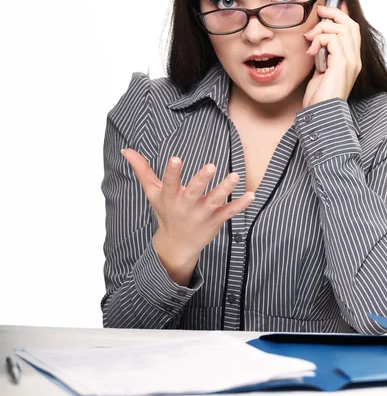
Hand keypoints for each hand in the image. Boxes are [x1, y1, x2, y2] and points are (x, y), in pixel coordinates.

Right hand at [121, 149, 254, 282]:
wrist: (177, 245)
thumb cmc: (165, 212)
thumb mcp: (152, 193)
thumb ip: (142, 170)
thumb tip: (126, 150)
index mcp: (170, 198)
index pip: (169, 183)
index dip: (172, 172)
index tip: (175, 158)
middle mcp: (186, 206)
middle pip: (194, 192)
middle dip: (201, 180)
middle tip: (211, 166)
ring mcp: (202, 214)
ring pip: (215, 201)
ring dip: (225, 189)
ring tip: (235, 176)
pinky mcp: (216, 220)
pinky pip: (229, 212)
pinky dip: (240, 205)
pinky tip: (251, 195)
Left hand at [302, 1, 361, 107]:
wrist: (321, 114)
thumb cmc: (319, 97)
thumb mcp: (320, 70)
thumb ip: (323, 55)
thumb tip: (316, 39)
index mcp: (351, 60)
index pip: (353, 29)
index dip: (341, 14)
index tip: (325, 10)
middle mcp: (355, 59)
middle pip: (350, 24)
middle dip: (332, 15)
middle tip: (317, 15)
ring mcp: (351, 61)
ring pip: (342, 28)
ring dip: (322, 29)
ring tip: (310, 40)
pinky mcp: (342, 64)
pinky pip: (333, 39)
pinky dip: (320, 40)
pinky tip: (311, 51)